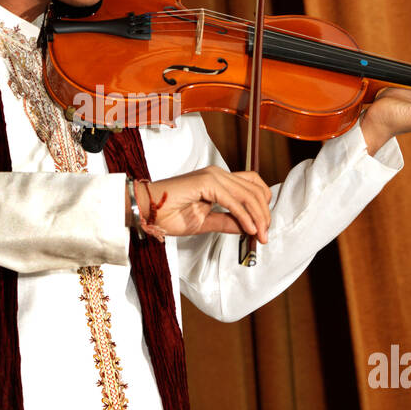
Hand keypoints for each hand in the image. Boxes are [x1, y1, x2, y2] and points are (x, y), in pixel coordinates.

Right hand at [130, 167, 271, 241]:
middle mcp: (217, 174)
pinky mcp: (206, 183)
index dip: (262, 205)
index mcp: (217, 180)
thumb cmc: (167, 214)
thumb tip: (248, 228)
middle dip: (264, 214)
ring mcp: (212, 176)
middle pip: (255, 189)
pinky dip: (245, 216)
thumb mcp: (205, 222)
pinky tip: (249, 229)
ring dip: (258, 216)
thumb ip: (227, 222)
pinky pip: (233, 201)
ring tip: (260, 235)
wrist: (145, 210)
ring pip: (248, 194)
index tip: (263, 228)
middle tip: (265, 235)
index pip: (251, 185)